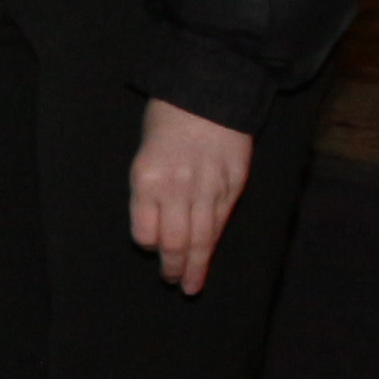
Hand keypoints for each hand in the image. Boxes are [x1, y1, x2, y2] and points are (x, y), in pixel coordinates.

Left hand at [128, 100, 254, 294]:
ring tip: (192, 286)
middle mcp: (177, 188)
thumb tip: (156, 228)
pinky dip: (214, 241)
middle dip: (174, 267)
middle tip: (173, 283)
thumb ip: (150, 192)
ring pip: (203, 238)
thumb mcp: (144, 154)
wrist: (210, 91)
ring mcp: (209, 188)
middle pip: (176, 242)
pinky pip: (221, 221)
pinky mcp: (234, 184)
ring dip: (196, 265)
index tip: (151, 248)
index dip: (148, 245)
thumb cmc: (167, 120)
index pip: (145, 232)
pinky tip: (210, 255)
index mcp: (147, 180)